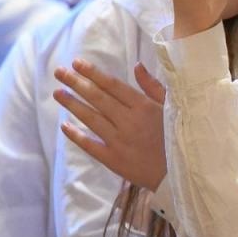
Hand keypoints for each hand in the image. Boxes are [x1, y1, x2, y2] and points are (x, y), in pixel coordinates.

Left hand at [55, 61, 167, 188]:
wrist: (180, 173)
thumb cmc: (178, 137)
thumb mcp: (173, 108)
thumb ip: (154, 87)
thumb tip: (137, 65)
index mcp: (144, 107)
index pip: (113, 86)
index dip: (93, 73)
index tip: (76, 63)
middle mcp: (129, 121)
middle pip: (98, 99)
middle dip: (76, 83)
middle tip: (59, 72)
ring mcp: (119, 141)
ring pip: (91, 119)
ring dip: (72, 105)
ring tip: (57, 93)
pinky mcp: (113, 159)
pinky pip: (90, 145)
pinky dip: (76, 136)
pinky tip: (64, 126)